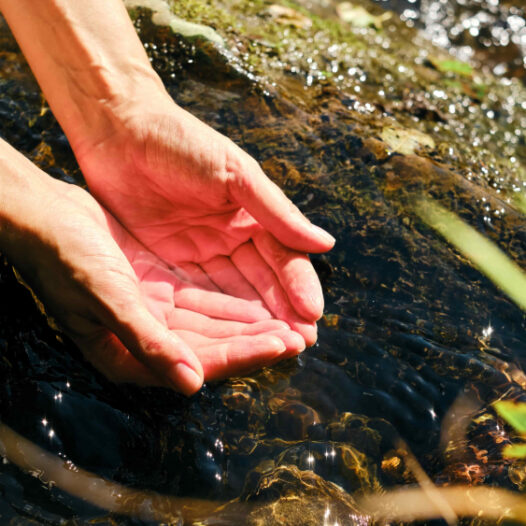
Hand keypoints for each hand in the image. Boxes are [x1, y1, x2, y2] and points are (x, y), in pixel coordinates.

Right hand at [5, 176, 303, 393]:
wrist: (45, 215)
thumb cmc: (66, 257)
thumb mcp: (107, 297)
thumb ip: (148, 341)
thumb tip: (192, 385)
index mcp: (129, 354)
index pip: (201, 360)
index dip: (245, 354)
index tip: (286, 345)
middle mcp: (145, 338)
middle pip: (213, 346)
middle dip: (257, 342)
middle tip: (301, 338)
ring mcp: (152, 313)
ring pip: (212, 324)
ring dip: (249, 324)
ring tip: (288, 322)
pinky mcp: (156, 289)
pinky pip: (201, 301)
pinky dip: (229, 302)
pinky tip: (256, 302)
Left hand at [75, 97, 334, 345]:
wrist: (121, 131)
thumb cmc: (182, 142)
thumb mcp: (235, 174)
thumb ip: (277, 212)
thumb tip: (326, 244)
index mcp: (253, 216)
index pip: (283, 257)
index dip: (298, 286)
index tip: (313, 315)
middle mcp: (231, 239)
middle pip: (262, 282)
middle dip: (282, 312)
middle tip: (301, 343)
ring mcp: (201, 253)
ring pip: (232, 295)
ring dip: (252, 322)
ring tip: (273, 349)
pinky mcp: (170, 263)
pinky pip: (196, 295)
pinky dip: (214, 316)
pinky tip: (229, 337)